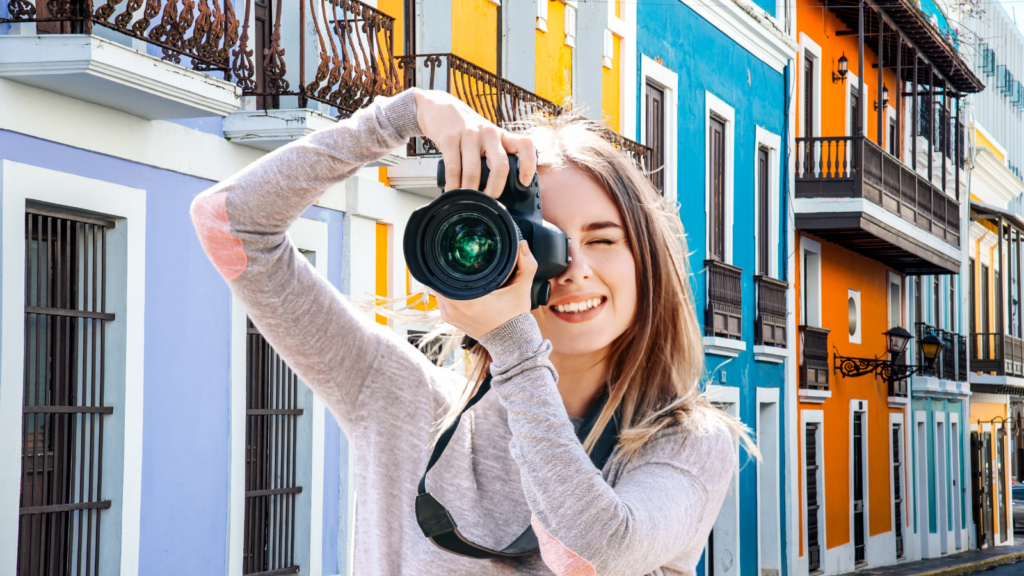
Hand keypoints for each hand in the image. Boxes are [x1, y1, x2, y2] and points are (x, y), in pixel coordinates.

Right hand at [413, 90, 535, 198]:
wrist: (440, 109)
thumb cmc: (467, 129)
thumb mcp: (487, 137)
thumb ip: (496, 156)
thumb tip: (502, 189)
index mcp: (502, 135)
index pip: (525, 145)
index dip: (529, 165)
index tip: (524, 182)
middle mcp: (489, 133)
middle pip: (500, 166)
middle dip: (494, 189)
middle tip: (488, 200)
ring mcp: (469, 135)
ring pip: (474, 171)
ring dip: (470, 191)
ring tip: (468, 200)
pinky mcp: (450, 139)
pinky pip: (453, 169)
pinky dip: (453, 185)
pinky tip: (452, 192)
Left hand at [435, 241, 537, 340]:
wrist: (511, 342)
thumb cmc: (515, 317)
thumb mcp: (522, 288)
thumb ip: (525, 264)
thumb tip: (521, 244)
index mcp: (467, 301)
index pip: (442, 276)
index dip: (445, 263)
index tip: (452, 255)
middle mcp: (454, 309)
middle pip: (438, 281)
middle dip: (446, 270)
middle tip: (456, 260)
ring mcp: (449, 316)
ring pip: (438, 290)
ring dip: (445, 282)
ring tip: (456, 273)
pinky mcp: (450, 320)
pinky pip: (442, 300)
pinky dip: (447, 292)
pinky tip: (457, 287)